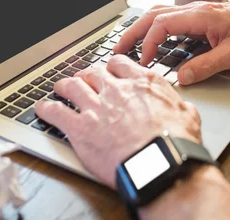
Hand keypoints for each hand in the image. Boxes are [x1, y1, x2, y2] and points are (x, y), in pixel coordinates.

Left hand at [35, 55, 201, 187]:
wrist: (159, 165)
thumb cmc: (175, 143)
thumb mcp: (187, 116)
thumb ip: (178, 106)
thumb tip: (182, 107)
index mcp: (142, 83)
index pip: (119, 64)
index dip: (111, 67)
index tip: (109, 72)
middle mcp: (116, 90)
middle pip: (93, 72)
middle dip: (87, 75)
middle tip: (83, 80)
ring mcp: (95, 107)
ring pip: (71, 86)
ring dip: (64, 86)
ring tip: (59, 88)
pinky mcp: (79, 128)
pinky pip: (55, 111)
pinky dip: (46, 108)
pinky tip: (42, 108)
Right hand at [113, 2, 229, 84]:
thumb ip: (205, 67)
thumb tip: (182, 78)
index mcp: (200, 16)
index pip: (161, 23)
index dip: (148, 42)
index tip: (144, 60)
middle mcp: (195, 10)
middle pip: (153, 14)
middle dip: (133, 31)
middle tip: (118, 48)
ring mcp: (196, 11)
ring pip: (159, 12)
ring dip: (141, 27)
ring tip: (129, 43)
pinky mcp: (199, 16)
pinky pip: (169, 16)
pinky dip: (154, 26)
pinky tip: (152, 38)